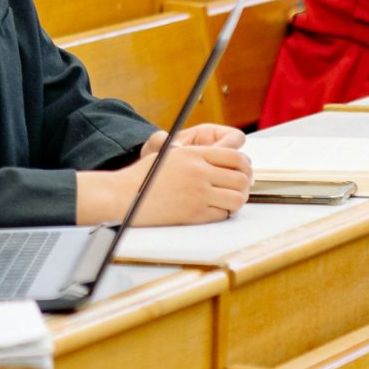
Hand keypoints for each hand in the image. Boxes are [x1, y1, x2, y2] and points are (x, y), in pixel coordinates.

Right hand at [77, 127, 251, 224]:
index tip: (243, 170)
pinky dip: (223, 213)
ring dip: (236, 200)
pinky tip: (214, 209)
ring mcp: (197, 194)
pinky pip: (223, 214)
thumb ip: (194, 154)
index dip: (244, 164)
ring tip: (229, 200)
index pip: (234, 155)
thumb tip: (219, 158)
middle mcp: (198, 172)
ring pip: (237, 198)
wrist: (123, 196)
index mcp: (192, 154)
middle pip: (240, 178)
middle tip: (239, 187)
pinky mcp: (194, 214)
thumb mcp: (167, 153)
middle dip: (244, 183)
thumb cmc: (142, 177)